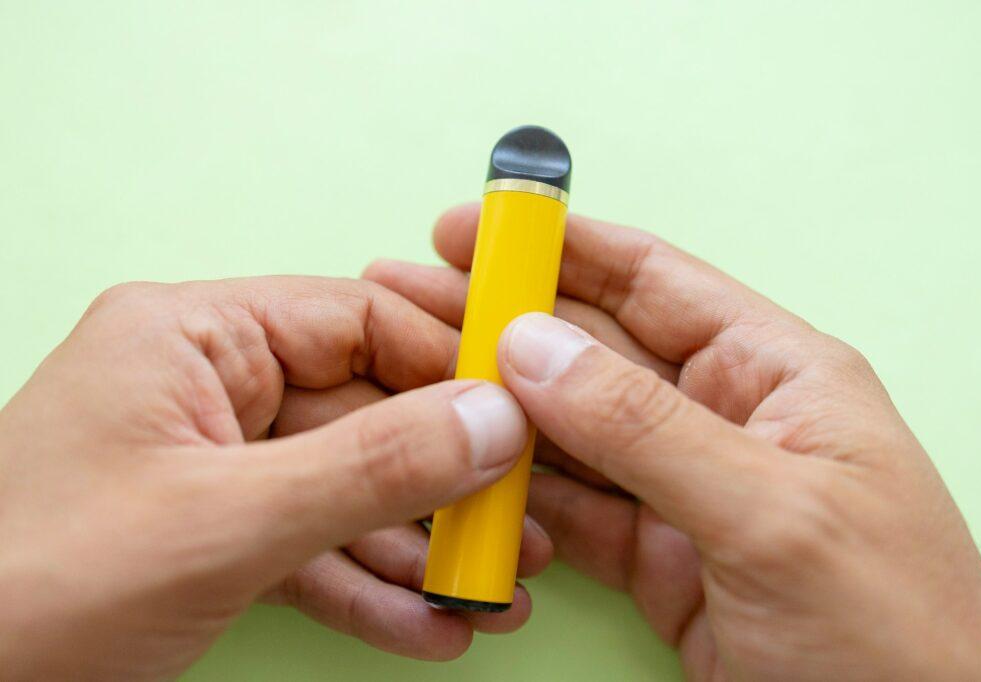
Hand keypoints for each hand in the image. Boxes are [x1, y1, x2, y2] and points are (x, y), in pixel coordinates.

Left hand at [0, 277, 551, 680]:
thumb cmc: (32, 590)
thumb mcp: (224, 523)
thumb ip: (371, 469)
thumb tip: (494, 421)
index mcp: (191, 337)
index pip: (355, 321)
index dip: (447, 364)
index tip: (522, 412)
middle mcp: (206, 388)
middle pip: (361, 413)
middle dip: (442, 482)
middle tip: (516, 527)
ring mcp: (210, 465)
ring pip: (343, 489)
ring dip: (416, 546)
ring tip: (489, 591)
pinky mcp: (208, 535)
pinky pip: (307, 546)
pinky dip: (365, 588)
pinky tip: (425, 626)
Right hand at [365, 205, 980, 680]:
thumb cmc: (895, 637)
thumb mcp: (772, 517)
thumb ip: (646, 429)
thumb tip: (534, 348)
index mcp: (778, 375)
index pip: (655, 282)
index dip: (562, 247)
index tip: (478, 228)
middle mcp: (726, 419)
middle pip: (595, 352)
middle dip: (505, 324)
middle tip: (413, 305)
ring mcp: (686, 492)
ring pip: (572, 434)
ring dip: (497, 412)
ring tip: (413, 383)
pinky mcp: (658, 560)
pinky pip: (570, 510)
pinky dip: (515, 497)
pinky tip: (463, 477)